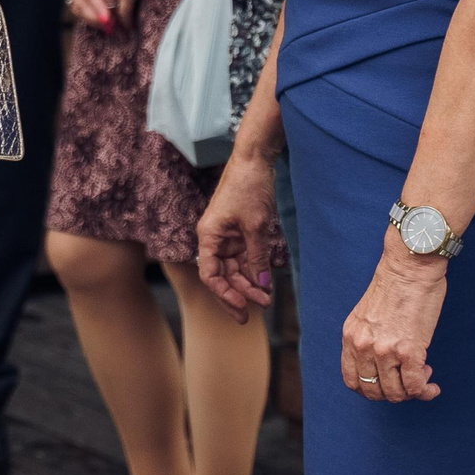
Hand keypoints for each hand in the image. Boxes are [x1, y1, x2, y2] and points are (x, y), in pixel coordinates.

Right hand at [60, 0, 136, 28]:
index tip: (110, 20)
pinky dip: (89, 13)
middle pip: (80, 4)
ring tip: (111, 28)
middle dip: (96, 19)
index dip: (99, 7)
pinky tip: (102, 19)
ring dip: (92, 19)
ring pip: (77, 7)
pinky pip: (76, 3)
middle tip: (114, 30)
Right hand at [196, 149, 282, 322]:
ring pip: (235, 269)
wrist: (255, 160)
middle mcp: (215, 238)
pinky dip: (254, 270)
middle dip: (239, 294)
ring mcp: (228, 236)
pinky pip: (245, 257)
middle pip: (223, 275)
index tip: (241, 308)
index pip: (210, 275)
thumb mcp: (256, 226)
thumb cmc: (248, 188)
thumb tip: (261, 286)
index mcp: (209, 236)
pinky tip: (265, 283)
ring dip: (249, 284)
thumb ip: (257, 258)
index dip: (224, 294)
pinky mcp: (240, 231)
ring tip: (265, 300)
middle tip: (254, 314)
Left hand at [341, 239, 445, 401]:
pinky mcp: (409, 351)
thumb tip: (380, 363)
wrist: (410, 267)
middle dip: (392, 394)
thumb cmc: (395, 285)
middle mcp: (363, 346)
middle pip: (372, 392)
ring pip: (395, 393)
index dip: (370, 390)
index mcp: (350, 336)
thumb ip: (368, 338)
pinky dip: (425, 391)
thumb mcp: (367, 314)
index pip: (351, 380)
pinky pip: (415, 386)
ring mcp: (385, 350)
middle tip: (407, 382)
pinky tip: (432, 386)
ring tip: (422, 375)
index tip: (386, 385)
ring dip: (411, 392)